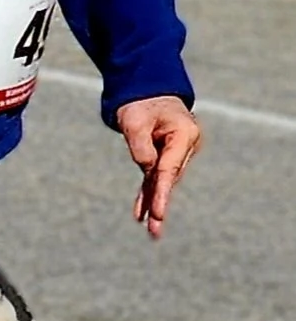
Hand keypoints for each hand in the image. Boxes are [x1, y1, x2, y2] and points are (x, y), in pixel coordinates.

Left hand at [116, 92, 200, 237]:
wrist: (148, 90)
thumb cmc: (141, 103)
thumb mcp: (135, 121)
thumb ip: (140, 147)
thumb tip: (147, 170)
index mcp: (184, 134)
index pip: (169, 168)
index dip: (162, 193)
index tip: (158, 213)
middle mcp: (186, 145)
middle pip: (169, 178)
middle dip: (160, 204)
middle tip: (155, 229)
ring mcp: (179, 152)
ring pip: (163, 181)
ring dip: (154, 204)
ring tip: (151, 230)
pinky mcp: (167, 156)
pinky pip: (157, 178)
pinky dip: (148, 194)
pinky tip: (141, 215)